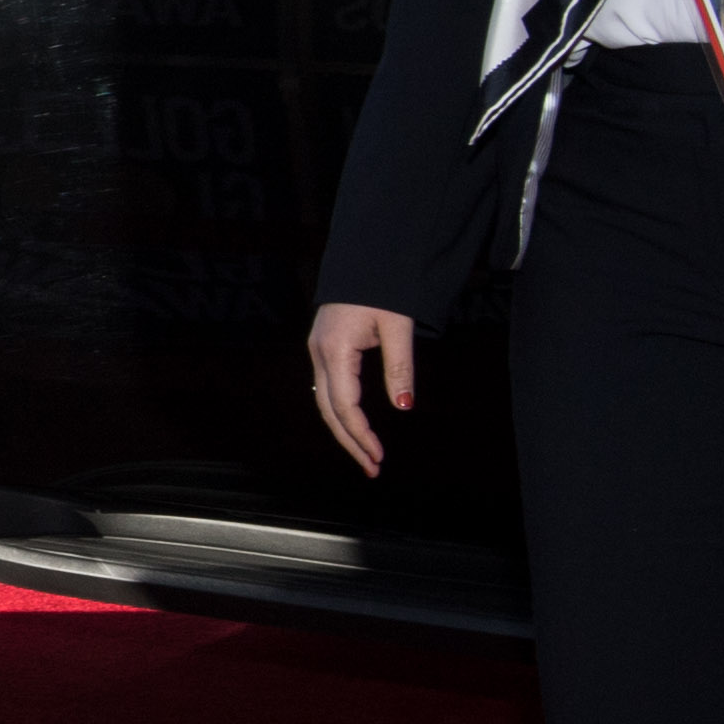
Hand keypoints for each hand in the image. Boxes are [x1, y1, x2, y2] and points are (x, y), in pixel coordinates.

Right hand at [307, 301, 417, 475]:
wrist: (367, 255)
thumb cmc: (383, 285)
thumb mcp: (397, 326)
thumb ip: (399, 367)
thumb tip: (403, 406)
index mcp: (335, 349)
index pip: (345, 405)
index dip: (361, 435)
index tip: (379, 457)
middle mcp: (320, 353)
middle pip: (329, 410)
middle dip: (350, 441)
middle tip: (373, 467)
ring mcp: (319, 349)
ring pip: (326, 401)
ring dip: (345, 429)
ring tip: (367, 453)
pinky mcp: (325, 346)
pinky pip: (329, 387)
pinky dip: (342, 411)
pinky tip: (355, 424)